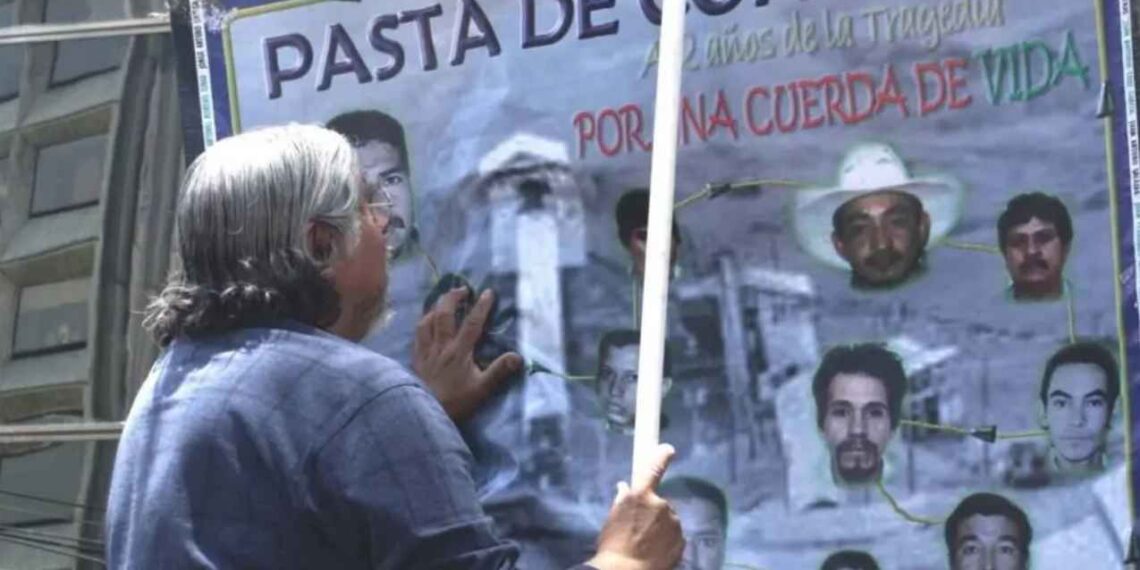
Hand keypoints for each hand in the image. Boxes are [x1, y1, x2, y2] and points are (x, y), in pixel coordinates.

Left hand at [413, 287, 522, 421]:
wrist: (426, 413)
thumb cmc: (457, 402)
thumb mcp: (482, 389)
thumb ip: (499, 371)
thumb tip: (518, 357)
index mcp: (459, 352)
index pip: (472, 323)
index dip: (481, 306)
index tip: (488, 292)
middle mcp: (441, 347)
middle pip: (444, 315)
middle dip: (452, 298)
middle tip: (462, 289)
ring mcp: (426, 352)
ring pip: (427, 322)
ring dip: (435, 308)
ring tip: (442, 302)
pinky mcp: (416, 360)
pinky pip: (417, 336)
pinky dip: (422, 324)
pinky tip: (425, 323)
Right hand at [586, 444, 683, 569]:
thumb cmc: (613, 544)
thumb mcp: (612, 519)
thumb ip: (622, 501)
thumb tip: (624, 487)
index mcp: (641, 496)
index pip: (652, 470)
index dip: (661, 457)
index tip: (669, 448)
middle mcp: (662, 505)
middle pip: (660, 503)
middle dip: (653, 512)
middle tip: (639, 528)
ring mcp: (674, 523)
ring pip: (668, 520)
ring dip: (661, 527)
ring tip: (647, 543)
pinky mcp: (682, 541)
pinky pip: (675, 536)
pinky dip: (667, 541)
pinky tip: (656, 551)